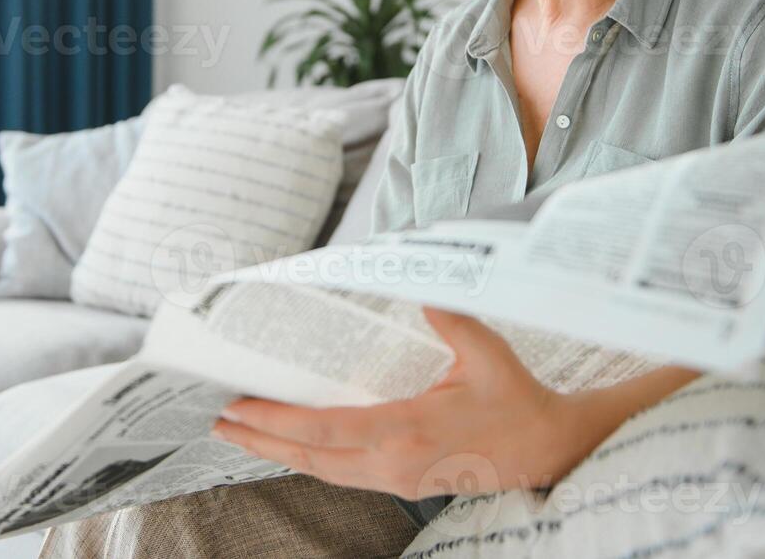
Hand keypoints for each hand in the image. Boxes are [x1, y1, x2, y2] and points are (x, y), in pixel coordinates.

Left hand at [208, 307, 600, 498]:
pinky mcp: (400, 483)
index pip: (325, 429)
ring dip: (277, 452)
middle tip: (218, 419)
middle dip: (259, 440)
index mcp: (407, 430)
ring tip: (240, 431)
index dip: (276, 421)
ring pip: (321, 470)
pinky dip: (308, 458)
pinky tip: (289, 445)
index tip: (239, 406)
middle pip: (310, 456)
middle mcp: (392, 462)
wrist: (547, 449)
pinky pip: (341, 474)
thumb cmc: (516, 400)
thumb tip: (417, 282)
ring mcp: (395, 479)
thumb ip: (449, 317)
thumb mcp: (486, 351)